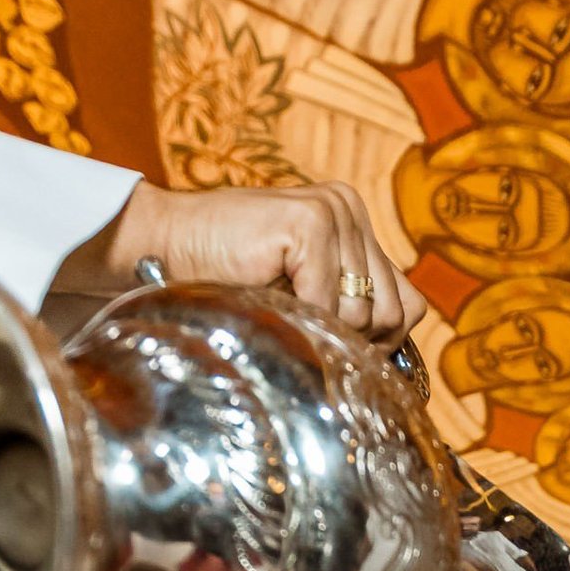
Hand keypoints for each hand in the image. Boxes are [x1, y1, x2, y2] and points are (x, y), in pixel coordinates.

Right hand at [59, 181, 424, 345]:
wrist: (163, 247)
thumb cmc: (224, 279)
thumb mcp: (300, 296)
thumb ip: (346, 310)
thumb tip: (392, 361)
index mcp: (354, 224)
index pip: (405, 305)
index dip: (377, 342)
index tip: (331, 346)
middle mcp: (350, 209)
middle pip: (391, 314)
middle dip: (350, 339)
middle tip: (298, 327)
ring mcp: (334, 211)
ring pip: (365, 315)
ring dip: (320, 328)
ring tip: (277, 304)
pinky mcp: (311, 222)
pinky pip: (331, 305)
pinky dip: (299, 317)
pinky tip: (266, 293)